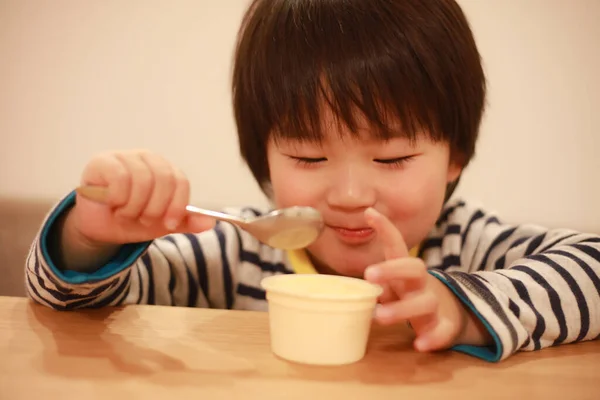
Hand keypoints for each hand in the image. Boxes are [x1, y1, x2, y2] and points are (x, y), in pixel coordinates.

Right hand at [69, 149, 214, 245]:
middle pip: (164, 180)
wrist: (99, 227)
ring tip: (125, 214)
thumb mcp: (161, 224)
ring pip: (142, 180)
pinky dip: (119, 199)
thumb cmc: (132, 220)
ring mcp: (125, 156)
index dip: (178, 205)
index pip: (181, 181)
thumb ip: (185, 222)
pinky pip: (120, 178)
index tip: (169, 225)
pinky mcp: (103, 161)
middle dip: (155, 209)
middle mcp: (148, 158)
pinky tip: (113, 205)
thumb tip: (210, 223)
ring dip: (134, 207)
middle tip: (142, 220)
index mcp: (166, 170)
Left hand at [363, 207, 468, 351]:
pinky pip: (442, 332)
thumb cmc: (411, 295)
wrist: (450, 315)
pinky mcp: (444, 327)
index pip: (397, 245)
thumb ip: (378, 277)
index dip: (385, 228)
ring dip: (402, 309)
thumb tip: (348, 278)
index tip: (369, 212)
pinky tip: (419, 344)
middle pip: (413, 268)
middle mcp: (420, 284)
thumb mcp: (396, 283)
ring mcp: (434, 305)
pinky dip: (432, 338)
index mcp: (406, 271)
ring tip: (379, 317)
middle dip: (392, 269)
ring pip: (423, 303)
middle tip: (369, 274)